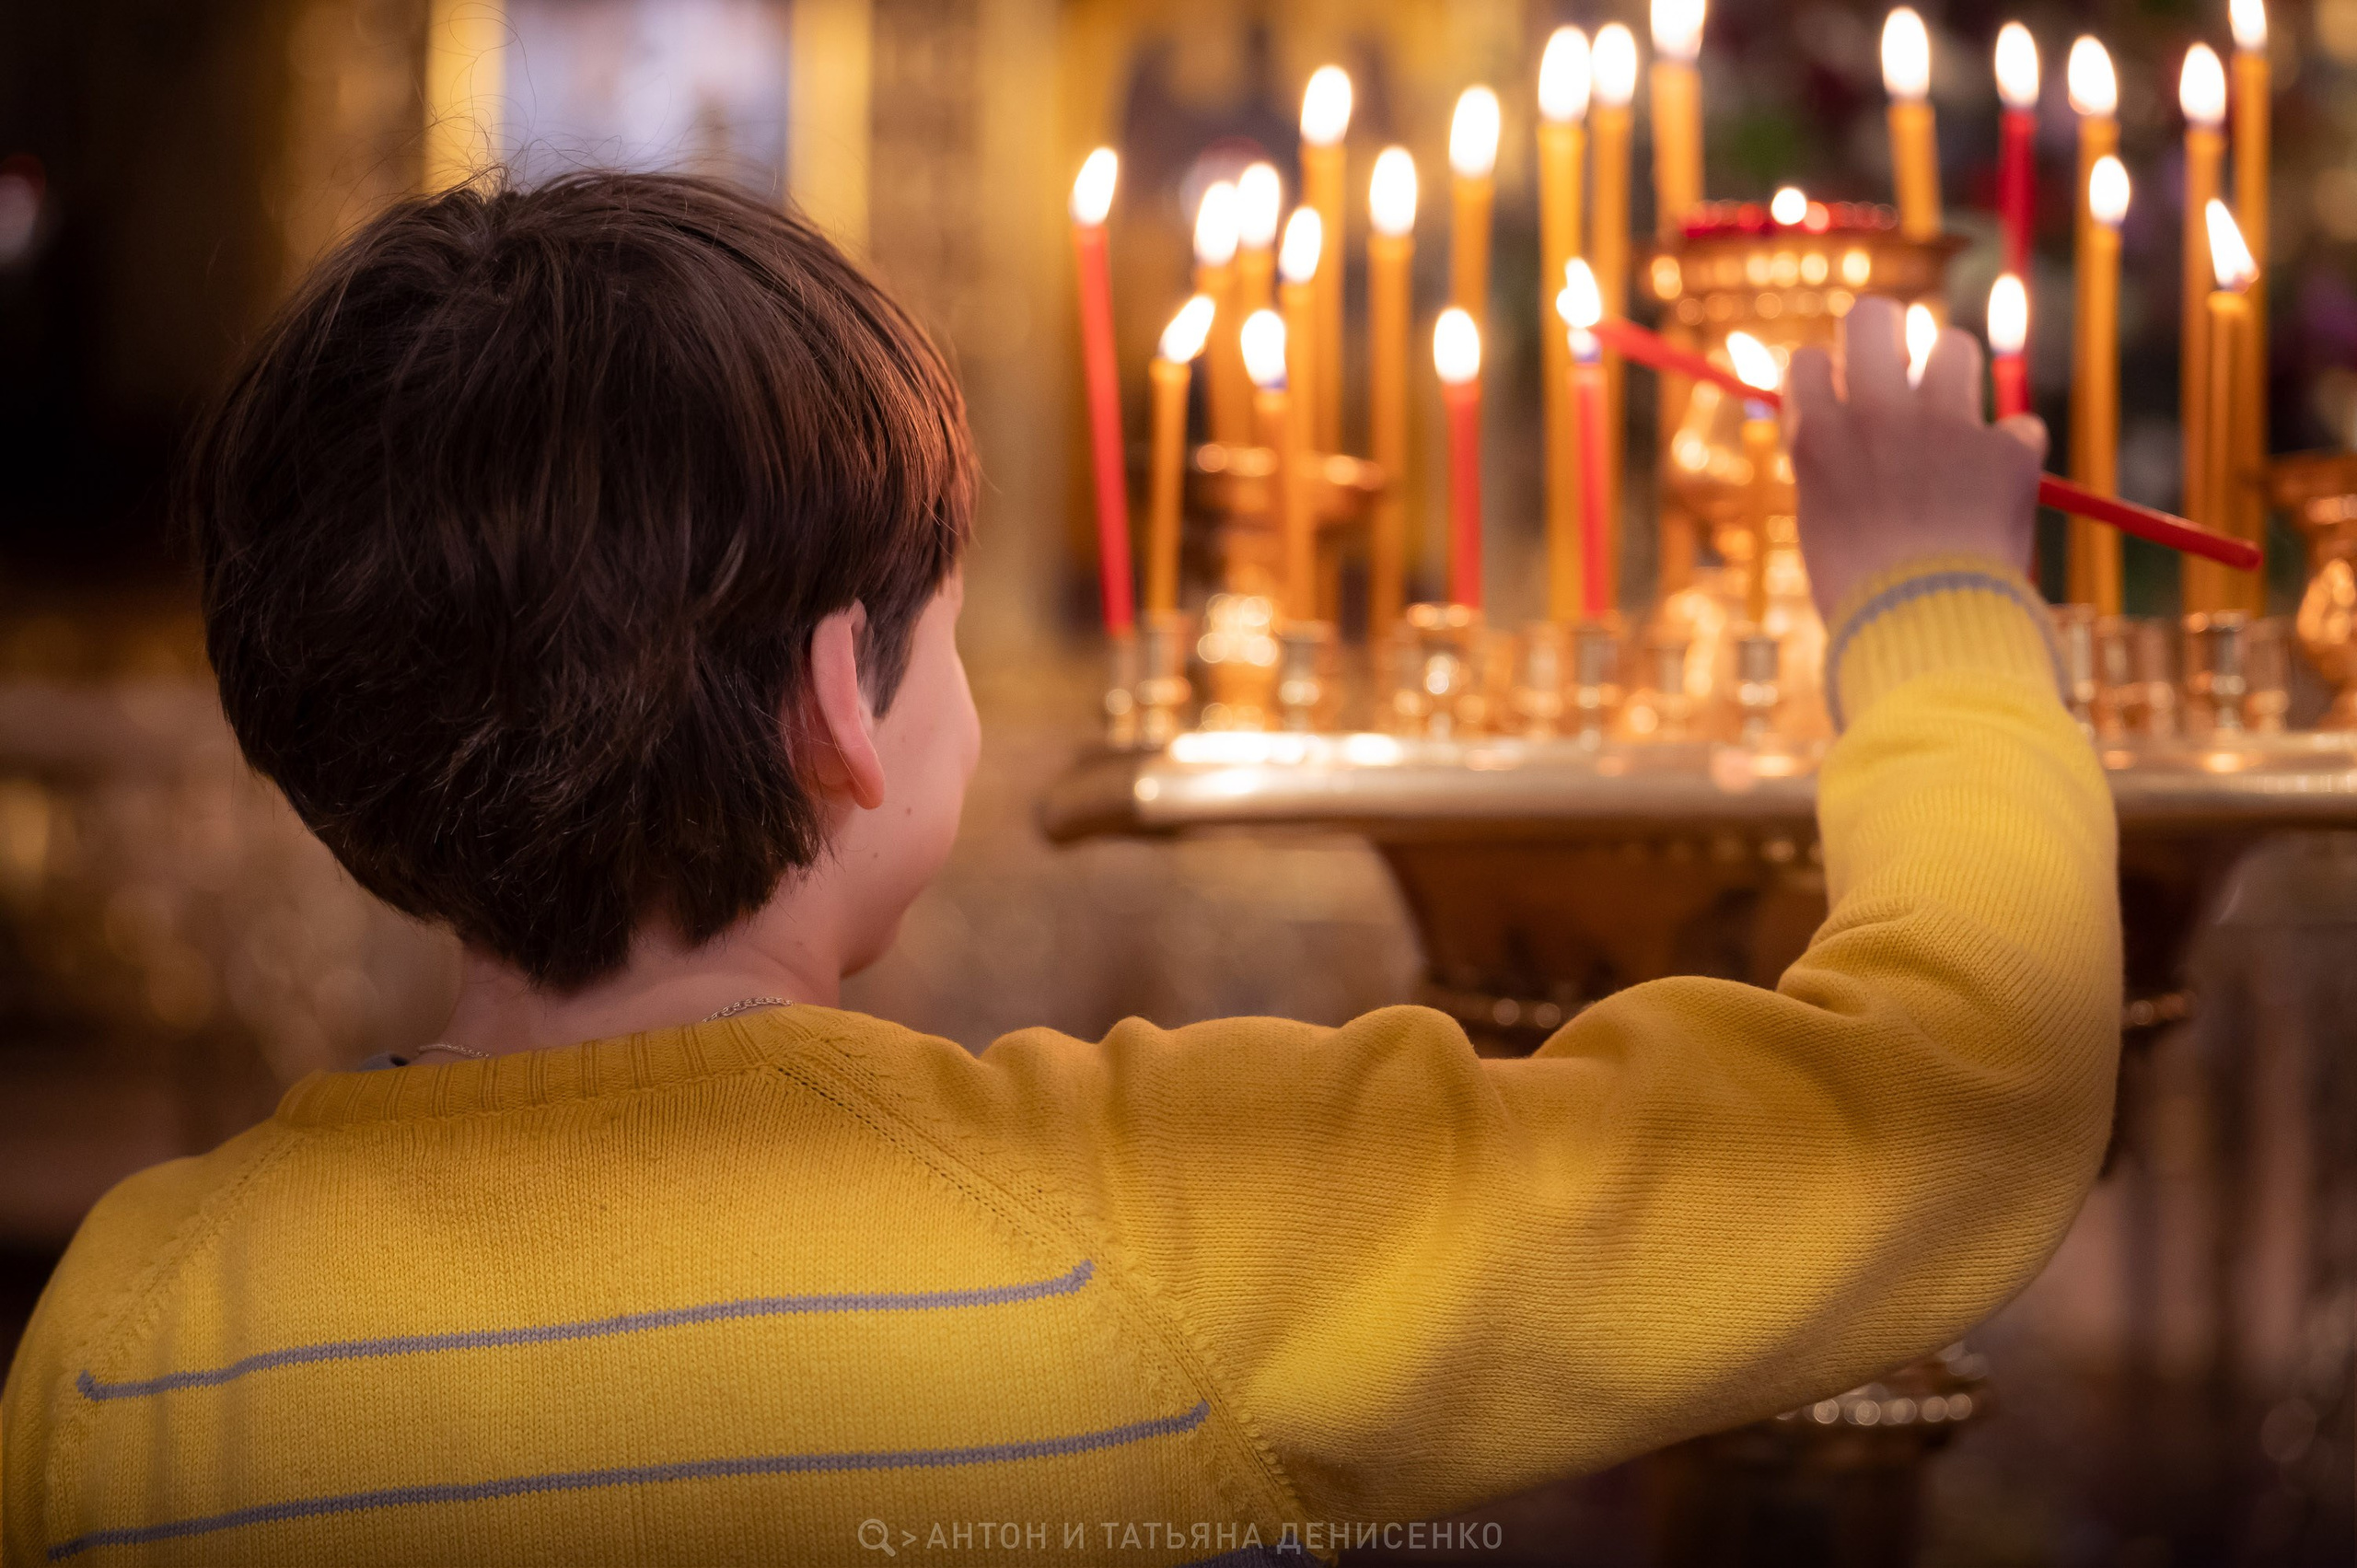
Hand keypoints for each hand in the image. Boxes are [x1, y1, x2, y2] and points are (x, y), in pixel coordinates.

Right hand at [1787, 296, 2046, 624]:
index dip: (1825, 378)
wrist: (1925, 631)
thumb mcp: (1820, 522)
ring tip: (1950, 420)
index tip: (1837, 403)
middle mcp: (1879, 415)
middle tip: (1893, 364)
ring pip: (1954, 347)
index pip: (1807, 360)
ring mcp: (1946, 426)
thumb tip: (1833, 431)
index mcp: (1820, 436)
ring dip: (1952, 375)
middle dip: (1884, 332)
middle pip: (1876, 316)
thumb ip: (1829, 465)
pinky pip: (2018, 428)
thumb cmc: (1859, 591)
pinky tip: (1998, 490)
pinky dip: (2010, 456)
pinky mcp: (2007, 452)